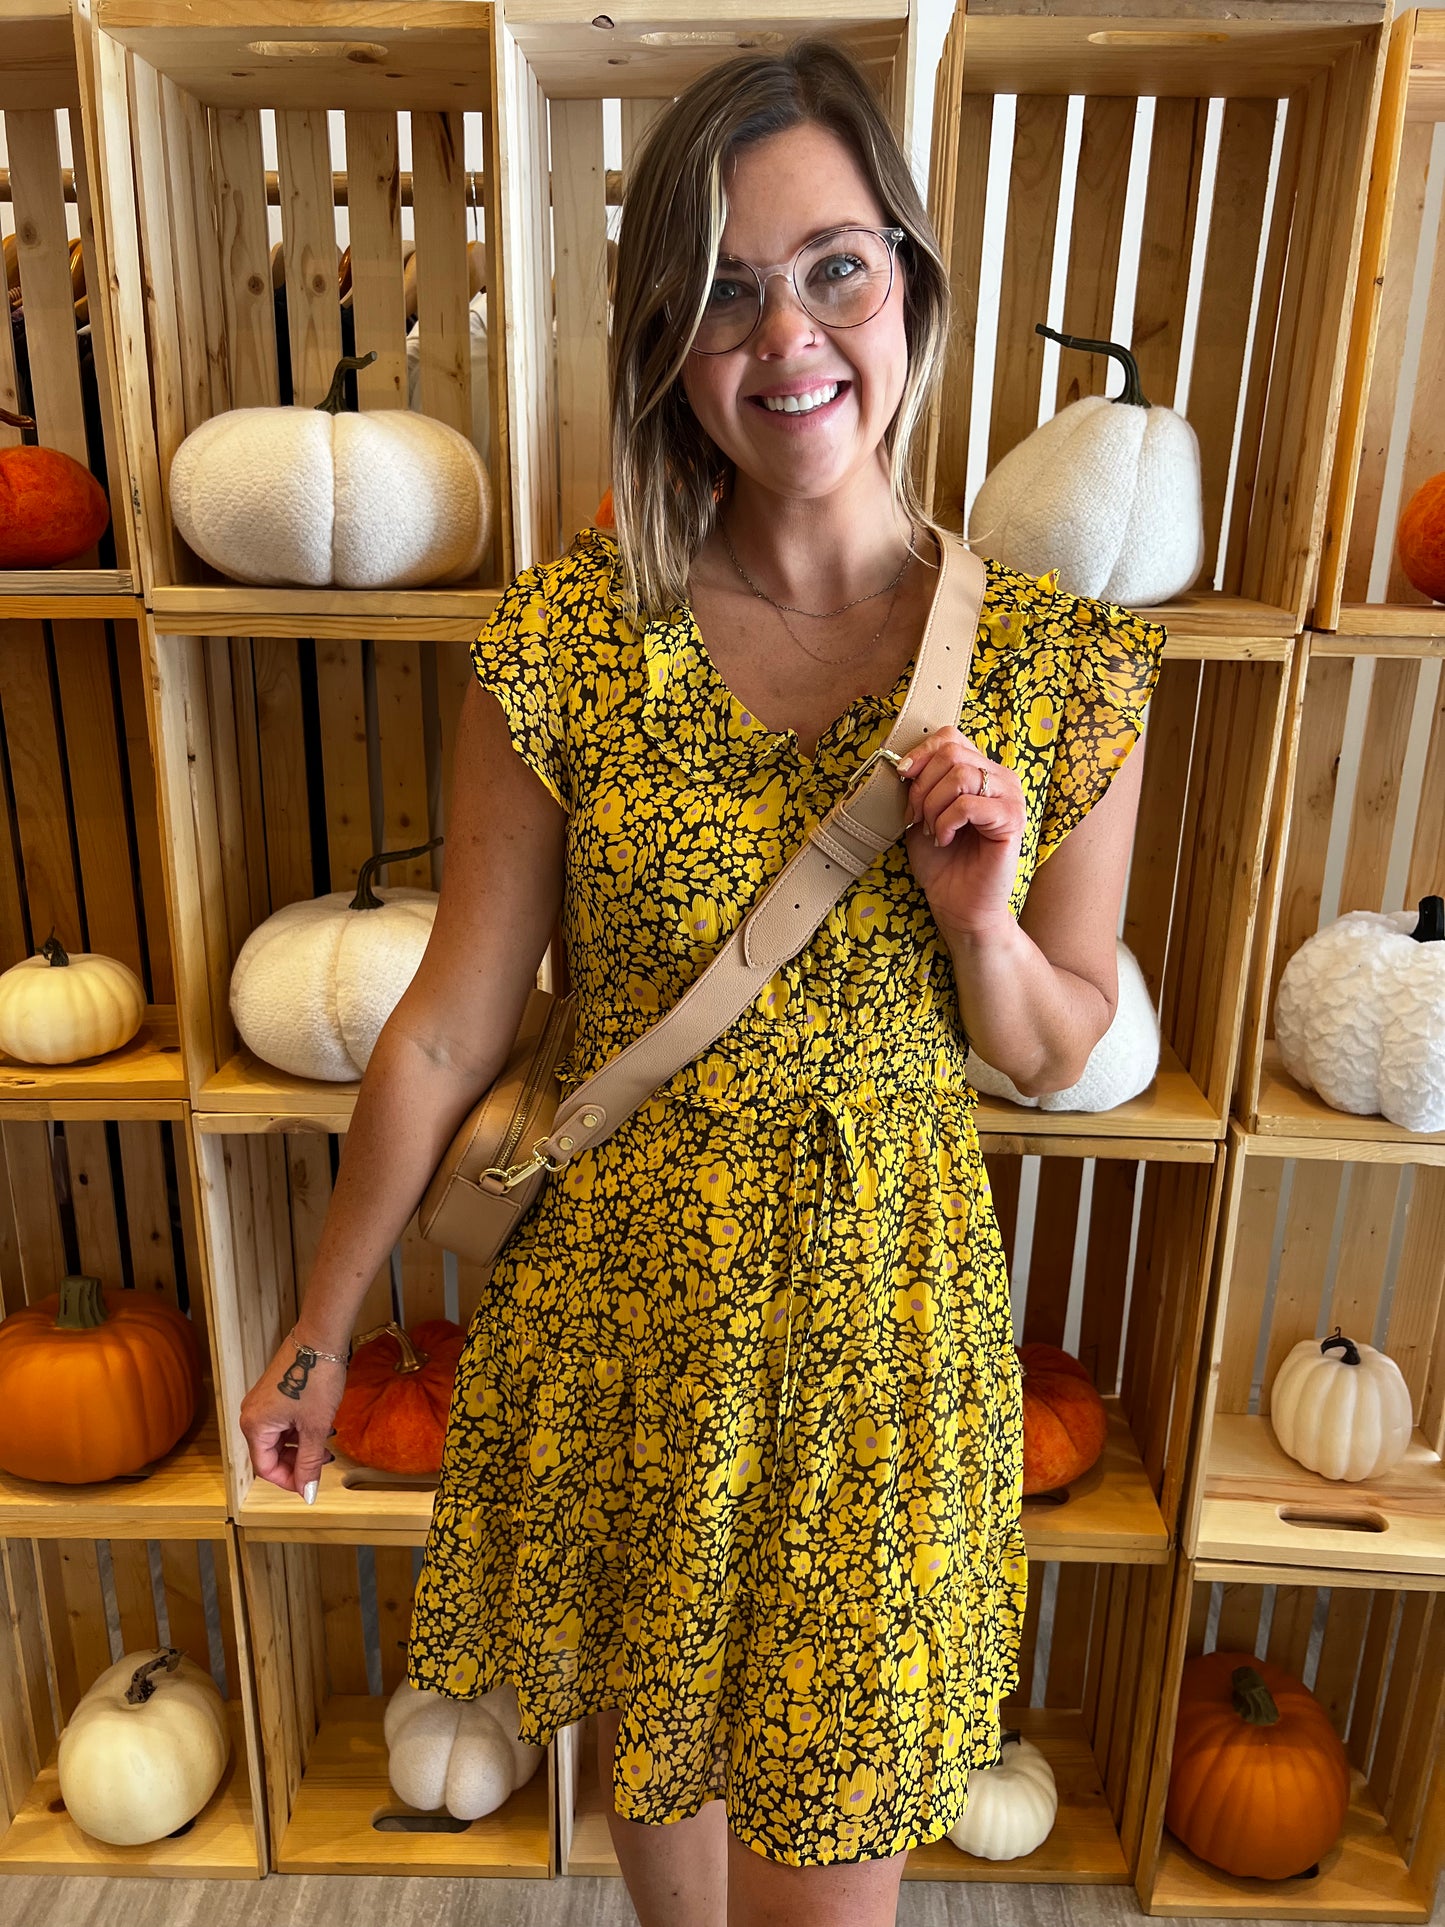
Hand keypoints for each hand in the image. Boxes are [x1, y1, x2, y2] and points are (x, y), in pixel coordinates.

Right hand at [240, 1333, 344, 1501]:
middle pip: (270, 1454)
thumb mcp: (315, 1427)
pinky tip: (320, 1426)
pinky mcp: (273, 1392)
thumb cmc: (316, 1379)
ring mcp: (261, 1402)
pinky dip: (299, 1429)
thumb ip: (309, 1463)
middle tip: (323, 1463)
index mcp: (254, 1426)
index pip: (266, 1468)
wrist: (320, 1338)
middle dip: (297, 1462)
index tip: (310, 1485)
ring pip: (278, 1438)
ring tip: (326, 1444)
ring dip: (301, 1446)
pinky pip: (282, 1421)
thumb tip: (306, 1492)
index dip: (289, 1480)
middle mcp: (251, 1415)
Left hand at [897, 729, 1024, 941]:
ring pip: (960, 775)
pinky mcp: (1013, 820)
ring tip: (933, 831)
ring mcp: (1011, 797)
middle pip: (952, 753)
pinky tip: (945, 840)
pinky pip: (968, 804)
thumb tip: (901, 759)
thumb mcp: (921, 813)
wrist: (958, 905)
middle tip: (917, 818)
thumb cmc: (941, 861)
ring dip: (933, 806)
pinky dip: (947, 822)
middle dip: (922, 786)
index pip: (951, 736)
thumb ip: (918, 783)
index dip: (921, 753)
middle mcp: (1001, 778)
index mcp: (982, 770)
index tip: (902, 777)